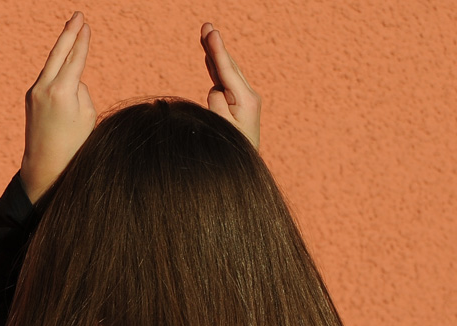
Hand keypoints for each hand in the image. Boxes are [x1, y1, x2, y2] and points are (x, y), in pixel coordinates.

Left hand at [20, 11, 96, 202]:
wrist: (45, 164)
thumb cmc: (74, 144)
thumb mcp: (87, 115)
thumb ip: (80, 90)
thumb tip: (73, 78)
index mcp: (62, 91)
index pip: (75, 59)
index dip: (82, 42)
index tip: (86, 26)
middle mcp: (44, 88)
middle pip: (58, 53)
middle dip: (69, 33)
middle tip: (78, 15)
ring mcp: (34, 92)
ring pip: (51, 64)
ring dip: (62, 47)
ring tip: (72, 30)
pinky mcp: (30, 98)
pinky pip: (48, 77)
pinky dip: (57, 66)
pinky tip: (64, 58)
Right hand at [200, 23, 260, 148]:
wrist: (247, 168)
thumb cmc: (234, 150)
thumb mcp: (222, 127)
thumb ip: (217, 104)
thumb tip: (216, 89)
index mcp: (245, 101)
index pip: (226, 71)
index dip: (217, 50)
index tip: (211, 33)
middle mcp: (248, 96)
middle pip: (227, 65)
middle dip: (215, 45)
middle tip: (207, 25)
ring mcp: (245, 99)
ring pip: (225, 72)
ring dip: (215, 54)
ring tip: (207, 35)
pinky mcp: (239, 104)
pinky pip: (224, 81)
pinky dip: (216, 68)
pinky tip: (211, 58)